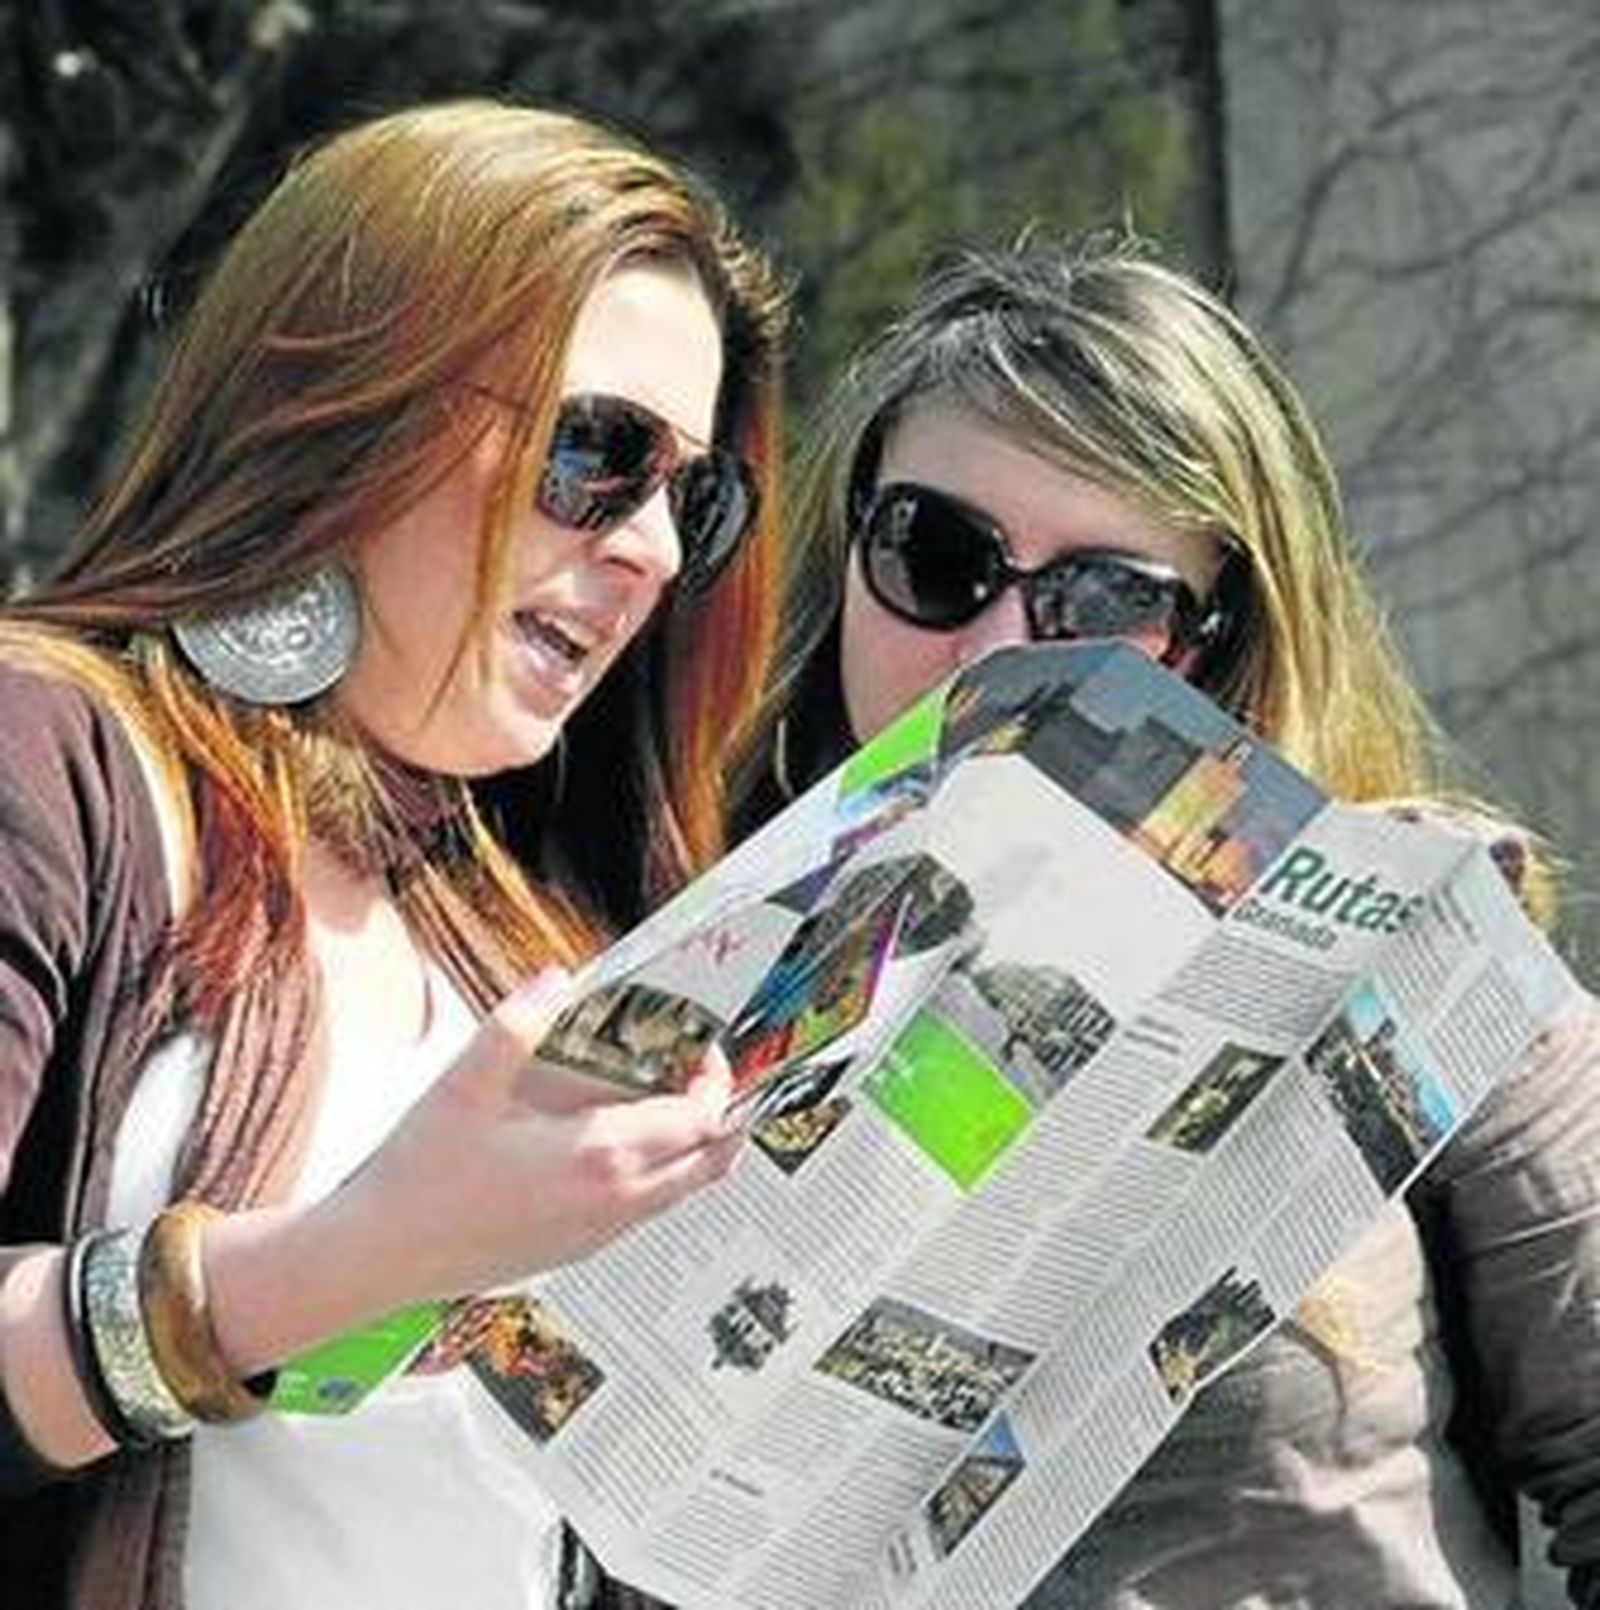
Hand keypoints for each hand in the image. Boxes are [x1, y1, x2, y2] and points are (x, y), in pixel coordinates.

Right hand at [318, 968, 741, 1303]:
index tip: (705, 1049)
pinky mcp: (577, 1252)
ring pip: (680, 1194)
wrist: (381, 1258)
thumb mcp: (466, 1084)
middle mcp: (613, 1203)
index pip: (698, 1121)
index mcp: (599, 1157)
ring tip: (675, 1102)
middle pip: (709, 1165)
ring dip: (695, 1149)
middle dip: (725, 1119)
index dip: (716, 1082)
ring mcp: (599, 1235)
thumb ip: (519, 1024)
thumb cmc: (421, 1177)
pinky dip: (660, 1176)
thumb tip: (559, 979)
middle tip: (708, 1077)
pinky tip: (622, 1144)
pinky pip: (645, 1212)